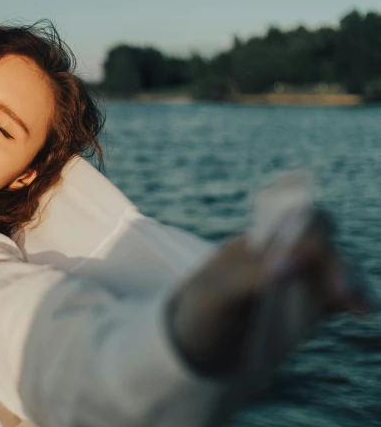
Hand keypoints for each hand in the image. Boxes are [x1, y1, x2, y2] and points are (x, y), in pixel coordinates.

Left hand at [168, 209, 375, 376]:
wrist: (198, 345)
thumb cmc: (200, 309)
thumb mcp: (212, 293)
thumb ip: (246, 275)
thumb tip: (284, 266)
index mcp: (258, 239)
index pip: (293, 216)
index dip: (301, 232)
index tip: (283, 269)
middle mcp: (286, 253)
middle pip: (322, 241)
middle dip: (330, 259)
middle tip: (334, 289)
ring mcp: (303, 279)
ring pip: (337, 268)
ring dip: (348, 279)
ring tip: (353, 300)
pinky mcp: (314, 307)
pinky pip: (341, 297)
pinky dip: (356, 298)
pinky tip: (363, 308)